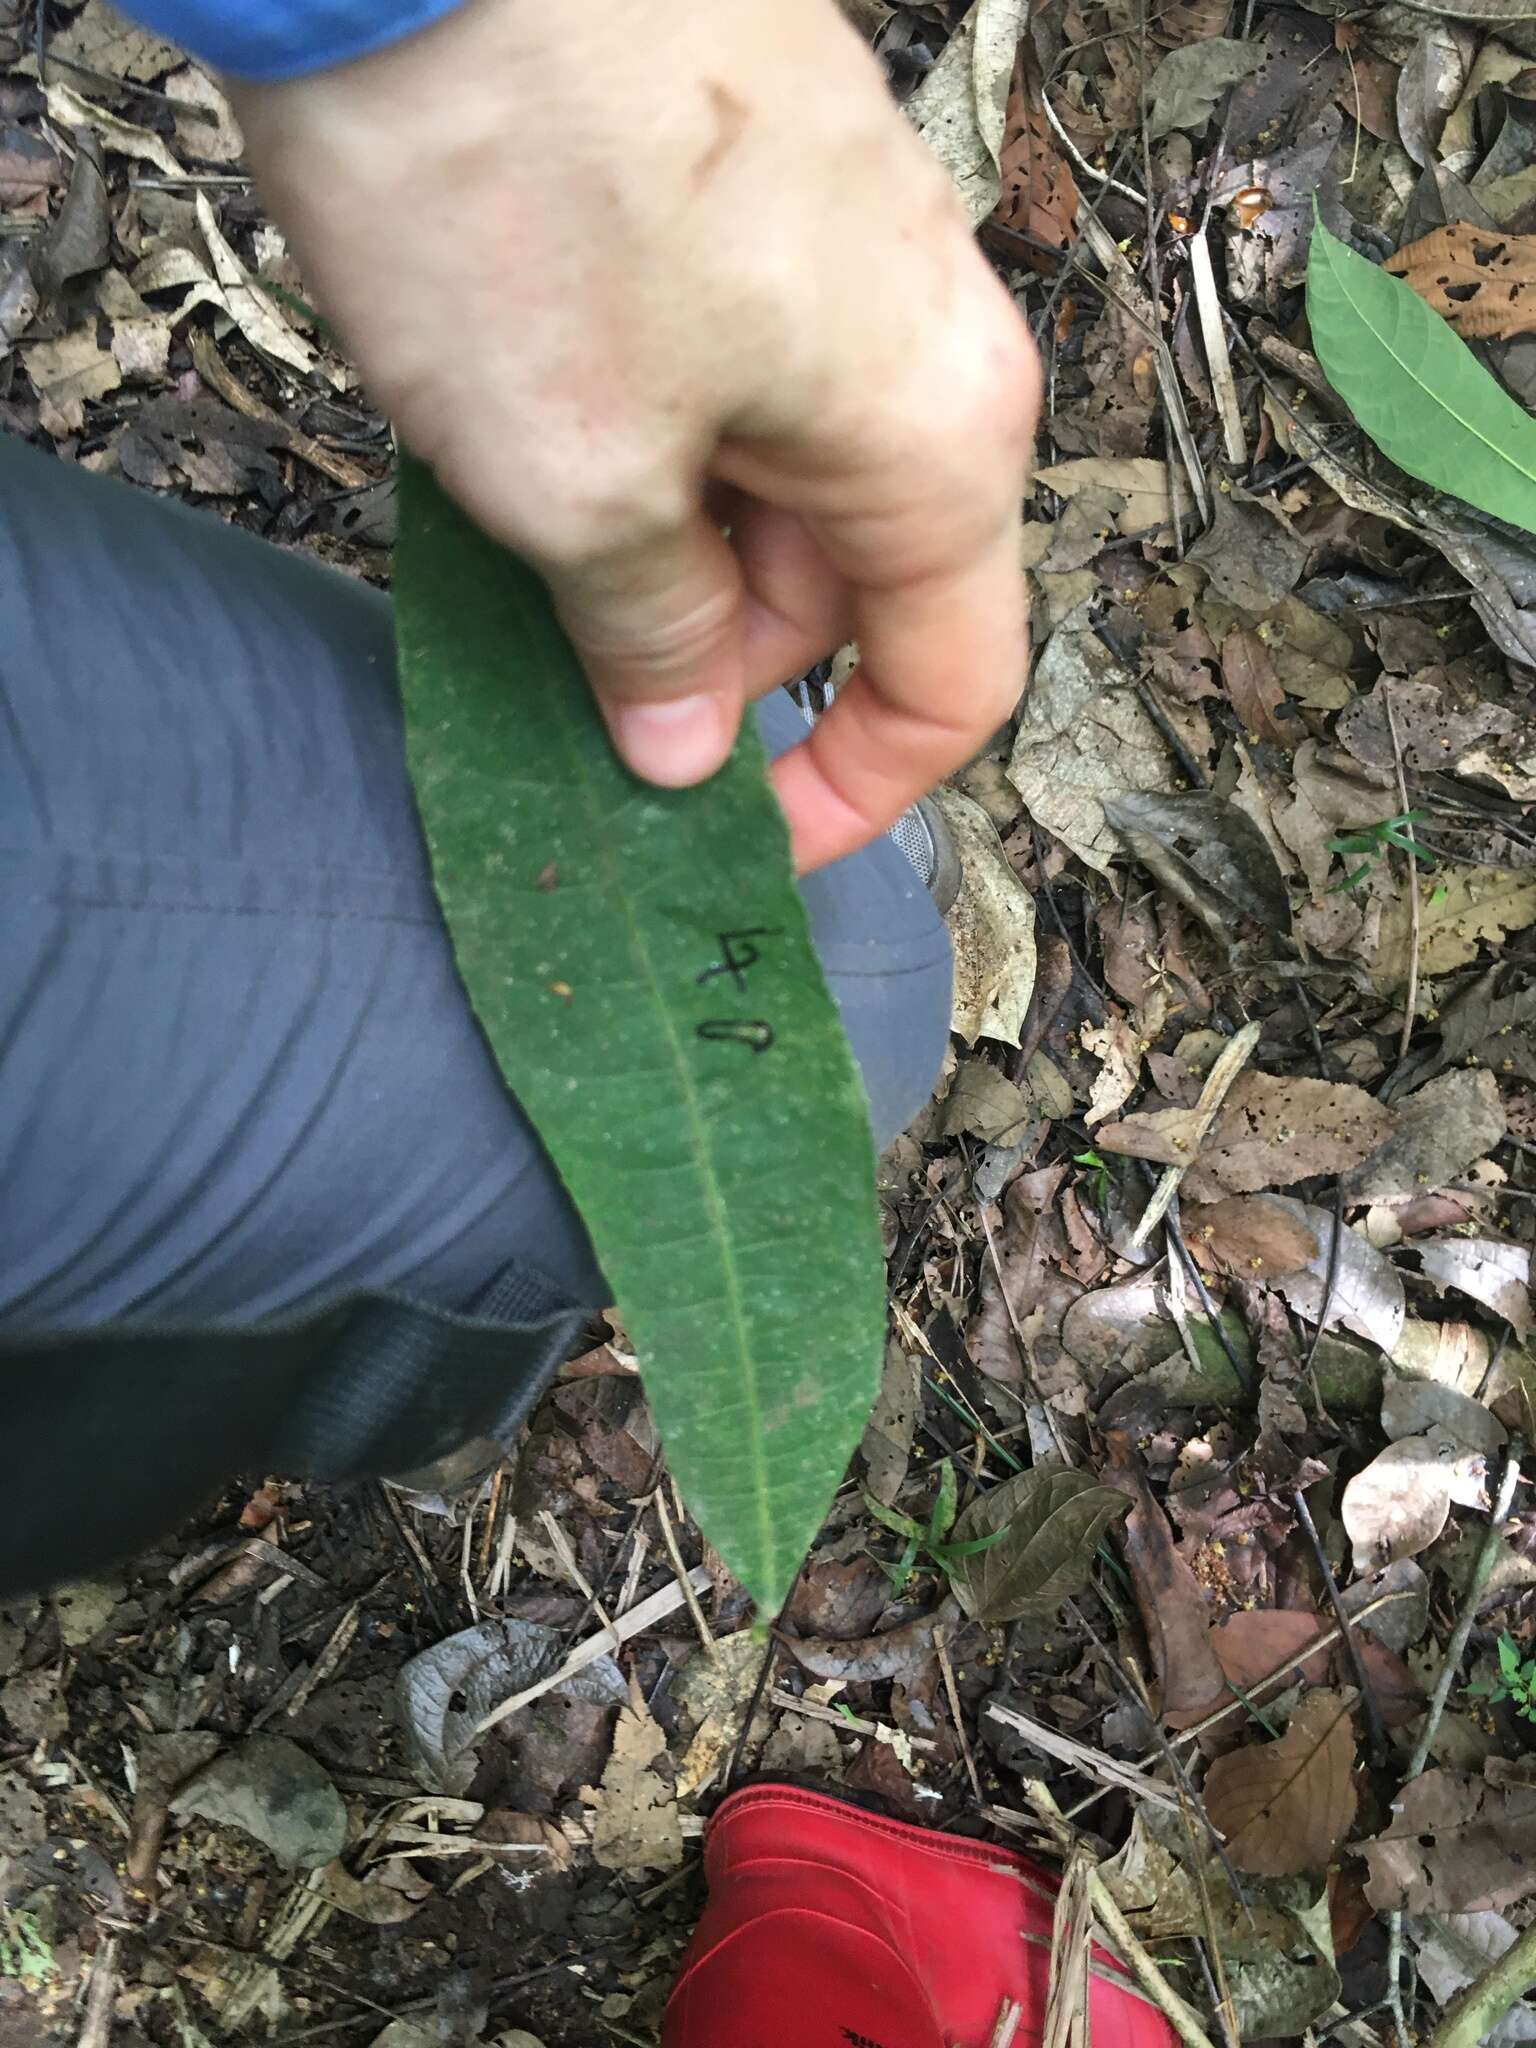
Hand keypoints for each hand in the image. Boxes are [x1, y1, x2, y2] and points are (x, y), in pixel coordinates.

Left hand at [230, 0, 1038, 869]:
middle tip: (574, 676)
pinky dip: (656, 433)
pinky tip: (538, 408)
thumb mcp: (577, 484)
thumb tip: (683, 748)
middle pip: (859, 580)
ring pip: (788, 471)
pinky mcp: (762, 174)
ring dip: (672, 540)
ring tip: (525, 518)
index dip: (852, 793)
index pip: (954, 685)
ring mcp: (852, 239)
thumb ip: (650, 641)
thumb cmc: (524, 183)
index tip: (742, 842)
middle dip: (722, 657)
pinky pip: (742, 364)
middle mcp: (929, 338)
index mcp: (937, 439)